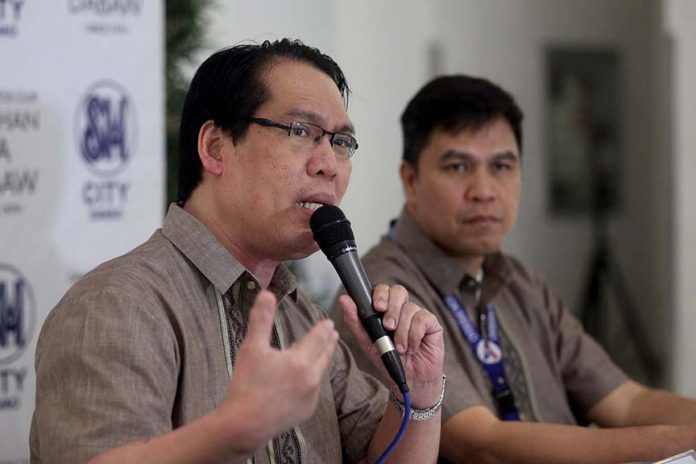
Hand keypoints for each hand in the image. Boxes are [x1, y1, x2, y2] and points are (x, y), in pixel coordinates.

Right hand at [222, 290, 338, 448]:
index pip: (319, 338)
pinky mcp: (306, 411)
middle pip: (325, 354)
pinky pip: (313, 389)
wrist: (243, 426)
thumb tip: (267, 294)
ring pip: (320, 372)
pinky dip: (311, 378)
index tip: (329, 322)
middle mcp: (311, 379)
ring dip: (320, 359)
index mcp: (300, 361)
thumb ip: (262, 319)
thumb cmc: (246, 386)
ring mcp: (311, 397)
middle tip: (332, 333)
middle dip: (328, 342)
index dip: (324, 328)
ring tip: (316, 351)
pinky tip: (302, 376)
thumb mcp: (252, 348)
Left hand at [338, 284, 443, 408]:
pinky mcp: (432, 324)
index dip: (380, 294)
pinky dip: (414, 335)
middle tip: (388, 326)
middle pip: (399, 291)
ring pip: (409, 309)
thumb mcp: (367, 343)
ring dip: (402, 331)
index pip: (383, 290)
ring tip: (400, 348)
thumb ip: (355, 321)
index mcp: (385, 310)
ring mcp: (417, 315)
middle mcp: (402, 309)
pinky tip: (412, 347)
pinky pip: (422, 319)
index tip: (377, 307)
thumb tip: (343, 300)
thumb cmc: (387, 360)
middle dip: (392, 308)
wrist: (408, 381)